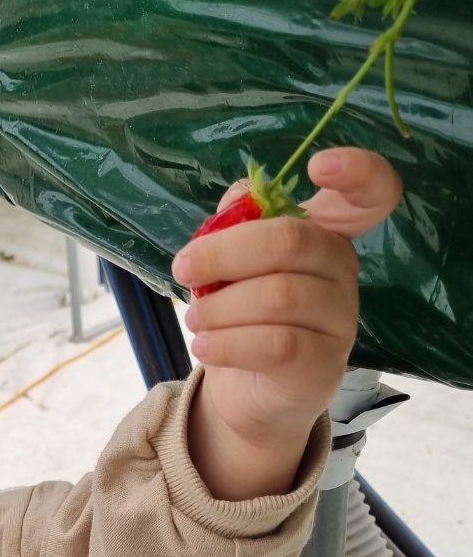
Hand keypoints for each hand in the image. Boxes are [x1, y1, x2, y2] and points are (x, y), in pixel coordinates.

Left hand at [174, 148, 402, 500]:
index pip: (370, 192)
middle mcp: (343, 270)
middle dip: (223, 252)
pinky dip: (229, 343)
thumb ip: (237, 222)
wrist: (251, 391)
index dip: (357, 170)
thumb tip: (239, 200)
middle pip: (291, 240)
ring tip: (195, 319)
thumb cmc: (243, 313)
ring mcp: (340, 319)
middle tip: (184, 269)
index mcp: (326, 232)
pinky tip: (205, 345)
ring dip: (220, 306)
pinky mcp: (323, 364)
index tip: (317, 165)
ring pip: (278, 296)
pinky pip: (276, 345)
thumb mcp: (233, 263)